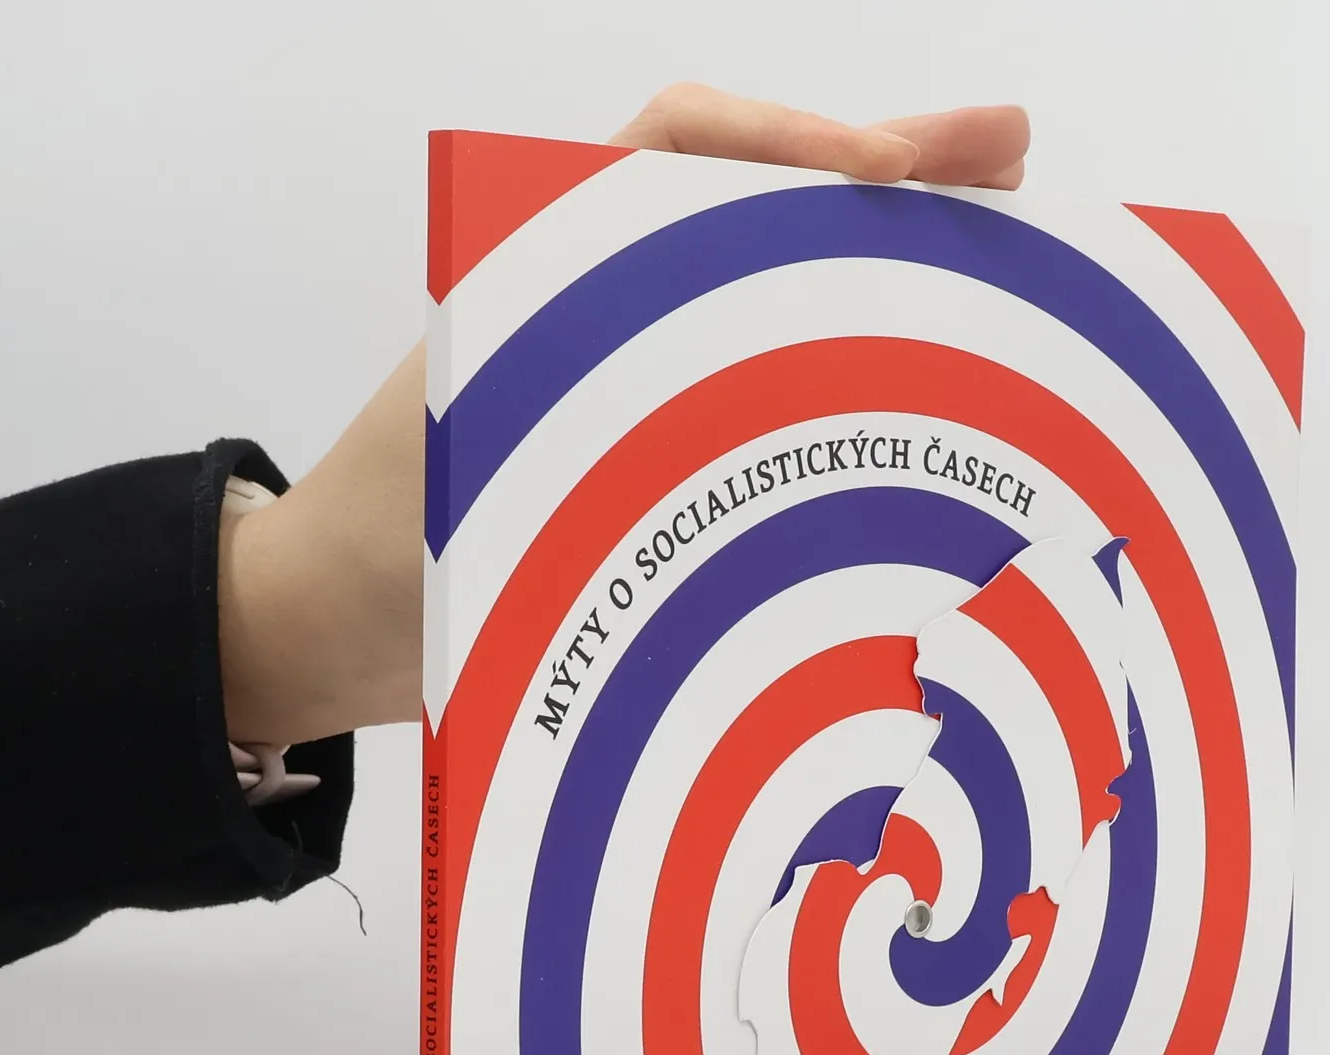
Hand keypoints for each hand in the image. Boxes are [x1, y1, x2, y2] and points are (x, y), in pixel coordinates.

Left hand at [217, 88, 1030, 745]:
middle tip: (1011, 164)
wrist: (318, 632)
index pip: (680, 152)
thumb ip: (584, 473)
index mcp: (548, 271)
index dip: (798, 147)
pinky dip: (844, 370)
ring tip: (1006, 255)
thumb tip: (751, 506)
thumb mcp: (472, 489)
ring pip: (773, 287)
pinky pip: (762, 384)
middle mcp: (601, 301)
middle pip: (755, 203)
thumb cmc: (376, 561)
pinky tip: (919, 393)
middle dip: (887, 178)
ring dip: (881, 267)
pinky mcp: (651, 442)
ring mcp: (632, 371)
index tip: (901, 172)